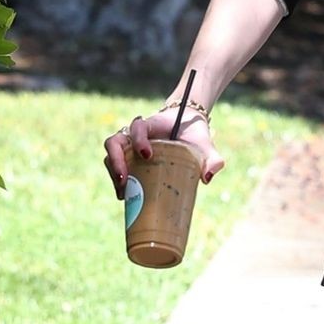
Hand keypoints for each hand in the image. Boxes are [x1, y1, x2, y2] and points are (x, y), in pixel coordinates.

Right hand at [102, 108, 224, 200]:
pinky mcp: (129, 160)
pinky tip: (124, 197)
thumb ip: (212, 158)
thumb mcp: (205, 145)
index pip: (137, 126)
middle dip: (116, 160)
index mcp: (151, 125)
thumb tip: (207, 178)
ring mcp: (130, 147)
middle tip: (125, 179)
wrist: (187, 132)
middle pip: (115, 142)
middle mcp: (135, 135)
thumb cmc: (194, 136)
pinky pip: (116, 167)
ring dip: (113, 173)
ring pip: (111, 155)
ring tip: (123, 193)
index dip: (138, 139)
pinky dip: (117, 181)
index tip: (147, 154)